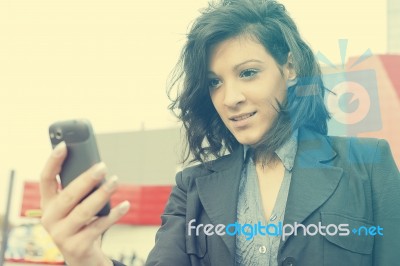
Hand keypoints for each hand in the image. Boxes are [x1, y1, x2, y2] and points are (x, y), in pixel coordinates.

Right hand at [40, 141, 129, 265]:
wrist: (82, 257)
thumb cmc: (80, 224)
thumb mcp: (74, 206)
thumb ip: (79, 189)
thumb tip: (97, 167)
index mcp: (47, 204)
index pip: (46, 179)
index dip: (53, 161)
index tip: (64, 145)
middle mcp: (49, 219)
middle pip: (68, 195)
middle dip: (86, 179)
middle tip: (102, 166)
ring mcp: (61, 235)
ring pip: (84, 211)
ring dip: (102, 194)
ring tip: (115, 181)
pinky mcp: (77, 246)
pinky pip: (98, 226)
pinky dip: (113, 215)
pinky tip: (125, 204)